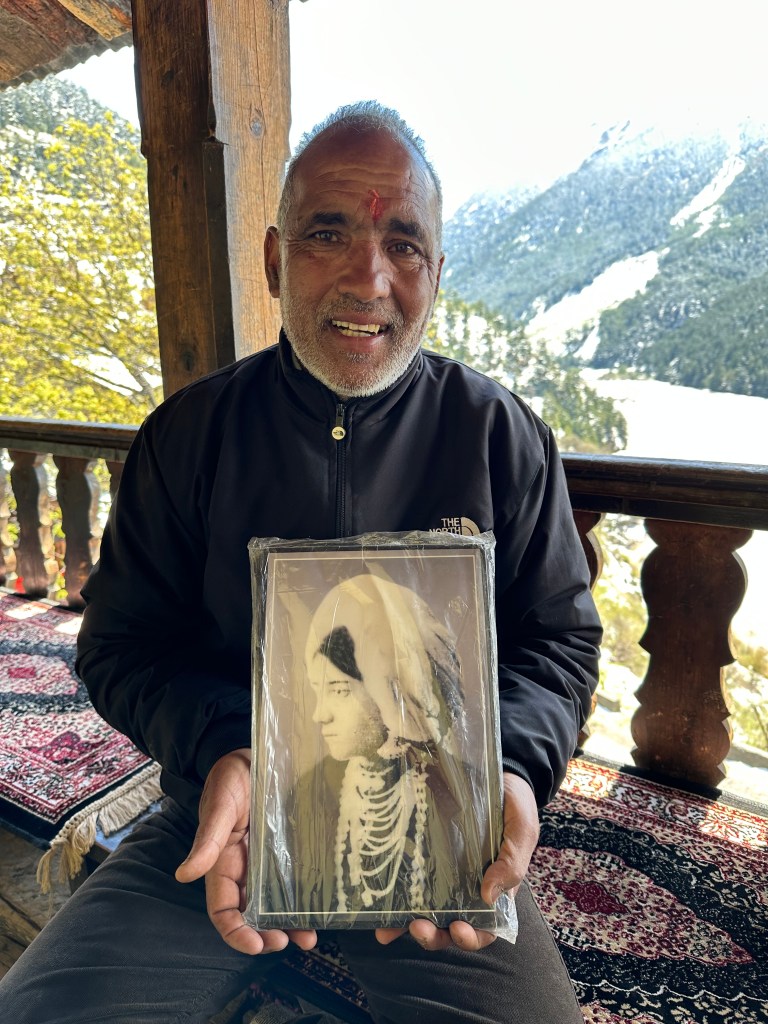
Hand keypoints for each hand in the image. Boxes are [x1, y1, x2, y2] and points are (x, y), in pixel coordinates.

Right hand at [175, 748, 316, 954]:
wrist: (252, 753)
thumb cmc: (230, 778)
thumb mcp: (220, 806)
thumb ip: (207, 840)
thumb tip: (184, 875)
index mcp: (222, 863)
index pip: (223, 909)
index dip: (236, 932)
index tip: (256, 945)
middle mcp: (244, 868)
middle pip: (252, 913)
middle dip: (267, 935)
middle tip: (289, 942)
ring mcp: (266, 861)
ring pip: (275, 904)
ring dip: (289, 924)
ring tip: (309, 938)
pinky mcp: (287, 849)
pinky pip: (294, 881)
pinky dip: (303, 900)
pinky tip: (319, 908)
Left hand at [376, 771, 538, 951]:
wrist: (499, 774)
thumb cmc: (515, 806)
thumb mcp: (522, 830)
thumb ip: (512, 861)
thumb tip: (488, 896)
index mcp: (494, 889)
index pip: (484, 928)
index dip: (471, 937)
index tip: (458, 929)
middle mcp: (466, 888)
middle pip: (448, 926)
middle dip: (433, 935)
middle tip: (418, 927)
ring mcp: (443, 873)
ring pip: (425, 911)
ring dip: (407, 926)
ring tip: (388, 929)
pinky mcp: (425, 854)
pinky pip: (409, 880)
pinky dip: (393, 898)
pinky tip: (376, 903)